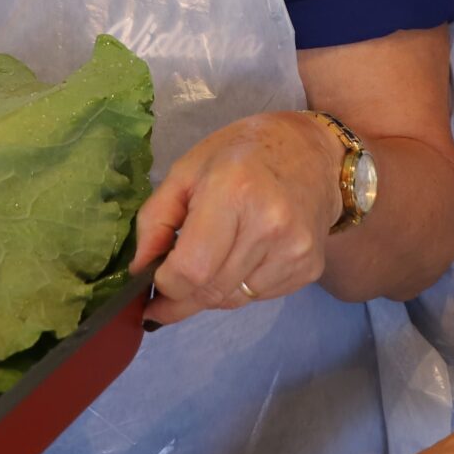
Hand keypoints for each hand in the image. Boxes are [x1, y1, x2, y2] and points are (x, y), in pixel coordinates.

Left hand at [130, 111, 344, 326]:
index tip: (153, 282)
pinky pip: (258, 297)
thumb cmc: (243, 154)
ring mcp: (294, 250)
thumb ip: (156, 220)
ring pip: (232, 301)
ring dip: (209, 293)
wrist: (314, 153)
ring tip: (208, 262)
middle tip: (166, 292)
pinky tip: (241, 258)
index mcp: (233, 193)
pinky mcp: (309, 268)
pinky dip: (239, 287)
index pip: (191, 271)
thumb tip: (139, 270)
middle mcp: (270, 226)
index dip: (165, 285)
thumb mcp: (187, 170)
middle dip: (180, 298)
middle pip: (210, 292)